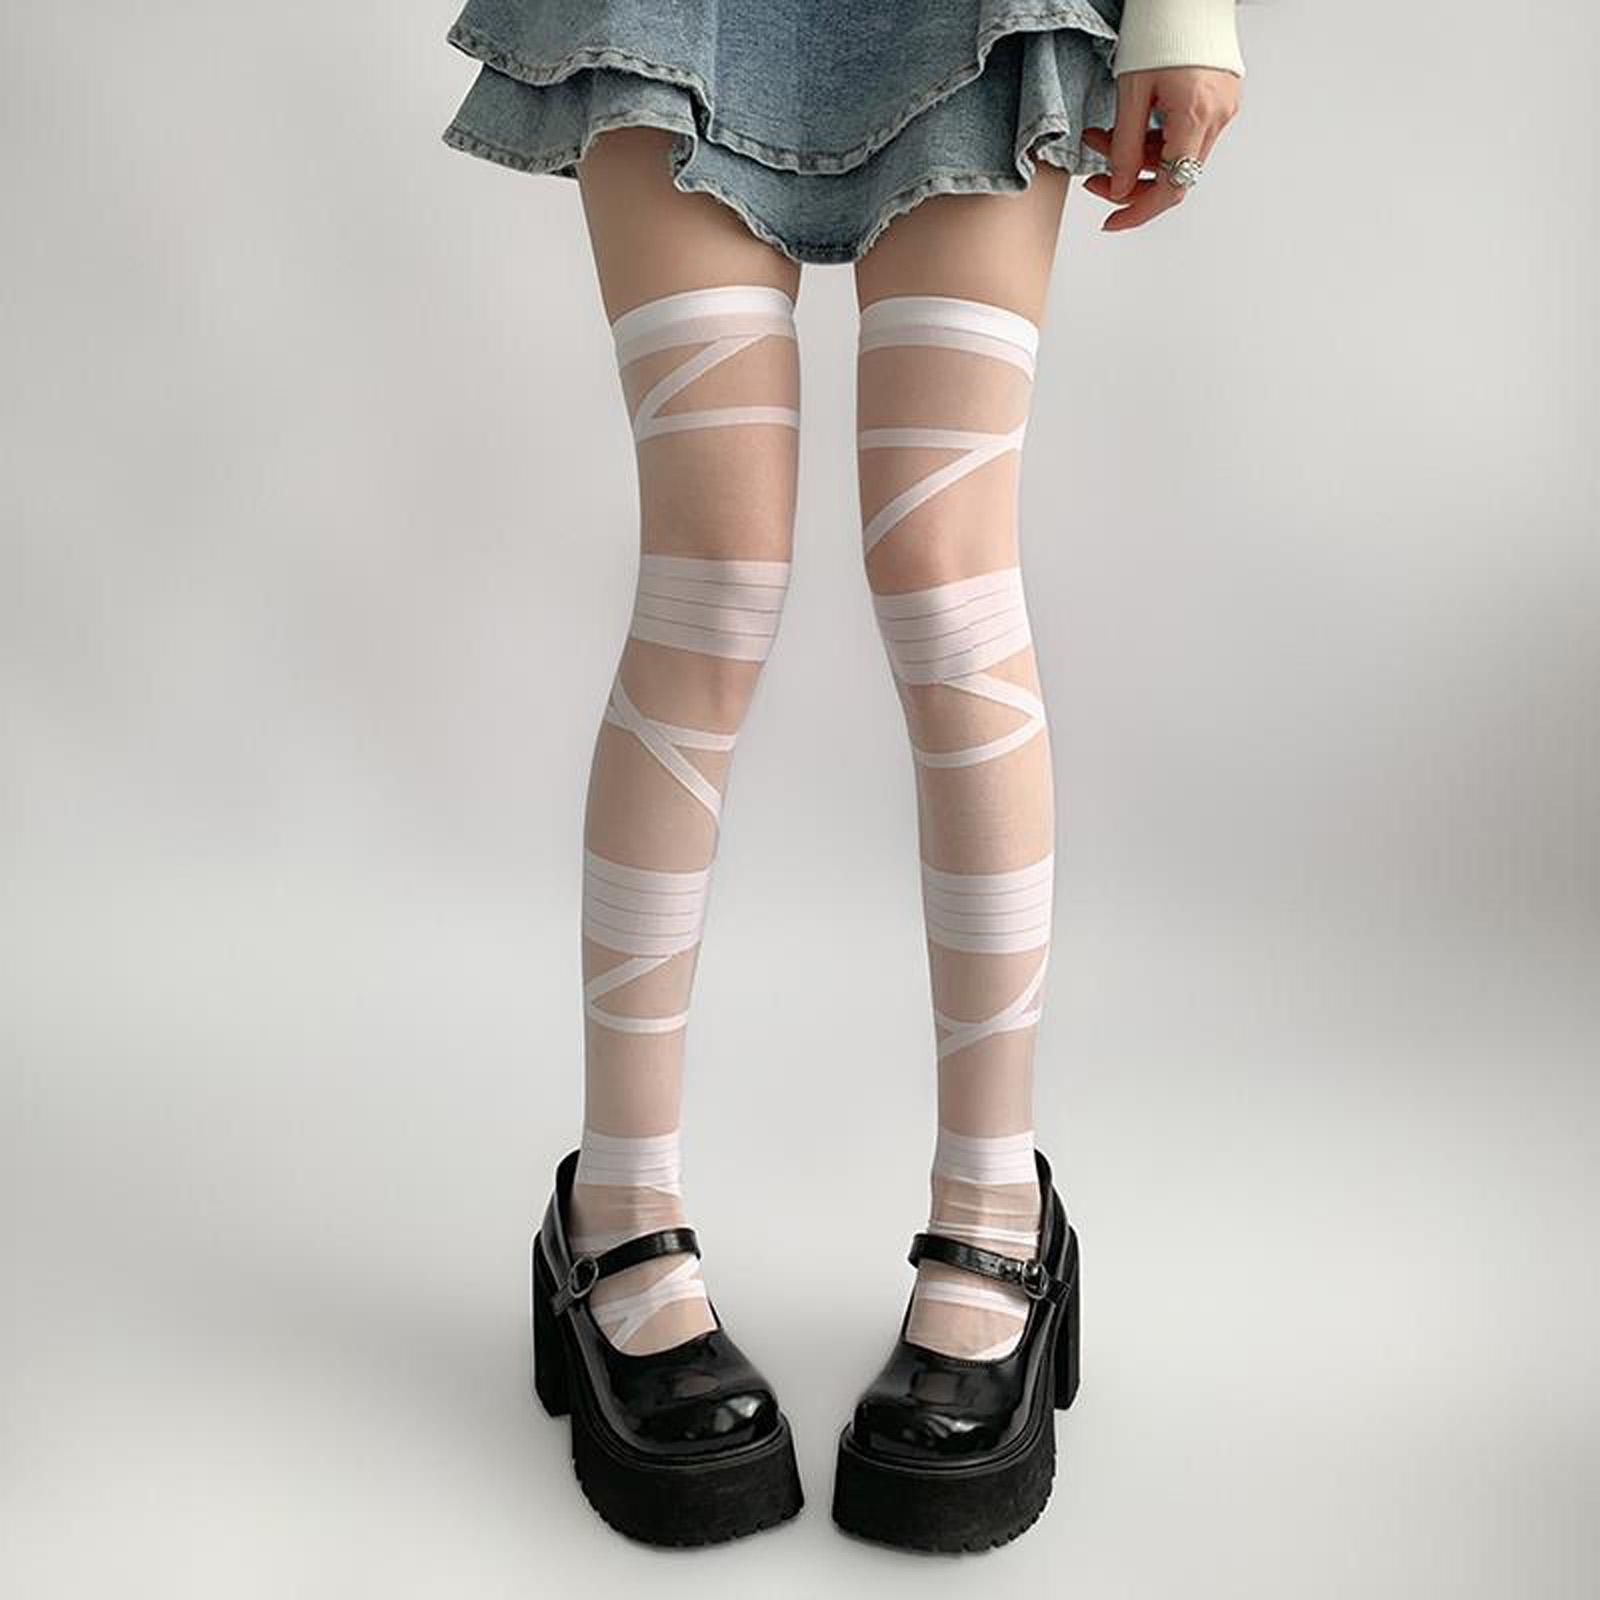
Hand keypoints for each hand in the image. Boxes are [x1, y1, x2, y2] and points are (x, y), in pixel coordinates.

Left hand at [1080, 67, 1239, 230]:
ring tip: (1100, 136)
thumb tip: (1119, 189)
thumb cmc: (1160, 30)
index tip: (1111, 222)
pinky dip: (1152, 139)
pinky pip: (1183, 134)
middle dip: (1129, 179)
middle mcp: (1217, 118)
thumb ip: (1124, 148)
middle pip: (1172, 175)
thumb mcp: (1131, 93)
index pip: (1170, 188)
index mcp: (1197, 117)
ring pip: (1174, 155)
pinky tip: (1126, 126)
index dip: (1138, 211)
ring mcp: (1222, 110)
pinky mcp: (1218, 101)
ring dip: (1135, 156)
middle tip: (1094, 177)